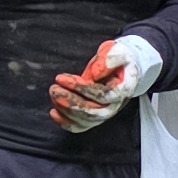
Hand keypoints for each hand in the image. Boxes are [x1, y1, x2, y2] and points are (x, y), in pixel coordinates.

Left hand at [48, 34, 164, 131]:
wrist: (123, 68)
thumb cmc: (119, 58)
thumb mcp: (118, 51)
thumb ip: (110, 59)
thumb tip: (96, 74)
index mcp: (122, 90)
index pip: (101, 95)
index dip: (80, 88)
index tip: (61, 78)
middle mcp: (114, 106)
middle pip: (92, 112)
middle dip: (70, 102)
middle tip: (53, 89)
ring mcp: (104, 113)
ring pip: (85, 121)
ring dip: (66, 110)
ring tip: (54, 94)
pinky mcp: (95, 117)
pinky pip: (81, 126)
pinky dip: (66, 122)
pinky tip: (53, 112)